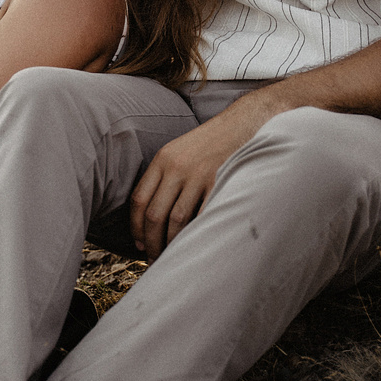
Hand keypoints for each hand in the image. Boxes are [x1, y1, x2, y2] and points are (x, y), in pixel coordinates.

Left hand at [128, 85, 282, 260]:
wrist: (244, 122)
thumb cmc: (212, 142)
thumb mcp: (180, 151)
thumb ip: (165, 176)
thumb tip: (152, 214)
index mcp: (163, 159)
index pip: (139, 199)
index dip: (136, 227)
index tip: (138, 244)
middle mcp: (177, 167)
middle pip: (155, 214)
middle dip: (151, 242)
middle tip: (153, 259)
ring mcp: (199, 174)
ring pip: (176, 220)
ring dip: (172, 244)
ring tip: (173, 257)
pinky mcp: (220, 181)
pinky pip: (203, 216)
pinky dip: (197, 235)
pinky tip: (196, 245)